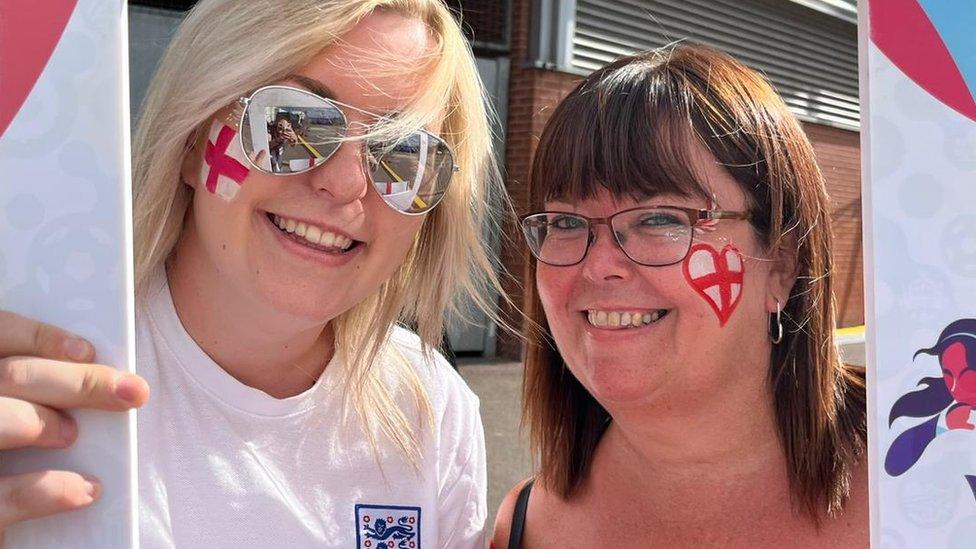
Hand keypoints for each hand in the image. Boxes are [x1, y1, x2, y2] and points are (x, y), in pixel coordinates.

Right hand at [0, 311, 148, 532]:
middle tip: (129, 393)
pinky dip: (51, 490)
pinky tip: (86, 490)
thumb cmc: (13, 455)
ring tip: (71, 435)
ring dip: (45, 422)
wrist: (4, 514)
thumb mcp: (17, 405)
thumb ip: (37, 388)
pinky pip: (4, 496)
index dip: (39, 337)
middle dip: (77, 382)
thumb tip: (105, 379)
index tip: (87, 351)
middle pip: (10, 375)